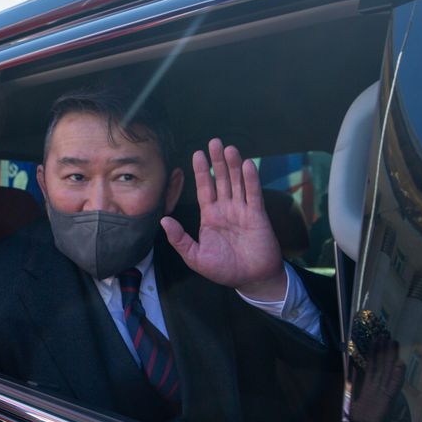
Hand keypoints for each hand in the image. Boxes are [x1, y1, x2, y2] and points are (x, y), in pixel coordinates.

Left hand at [161, 138, 285, 299]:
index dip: (201, 171)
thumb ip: (180, 239)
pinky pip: (253, 194)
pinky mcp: (258, 215)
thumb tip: (164, 221)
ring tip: (229, 148)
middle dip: (217, 161)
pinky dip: (251, 179)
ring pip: (237, 183)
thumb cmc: (224, 269)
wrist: (251, 280)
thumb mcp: (195, 257)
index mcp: (210, 216)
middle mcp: (226, 209)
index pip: (204, 188)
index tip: (196, 154)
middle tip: (214, 141)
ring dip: (234, 165)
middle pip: (221, 180)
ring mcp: (242, 210)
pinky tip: (247, 164)